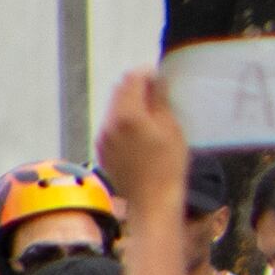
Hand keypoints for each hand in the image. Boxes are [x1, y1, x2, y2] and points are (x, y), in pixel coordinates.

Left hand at [100, 68, 194, 222]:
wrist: (150, 202)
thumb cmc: (167, 167)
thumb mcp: (171, 129)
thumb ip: (160, 101)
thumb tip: (157, 80)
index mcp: (128, 115)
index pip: (132, 78)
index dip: (148, 73)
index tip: (161, 76)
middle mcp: (110, 123)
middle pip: (120, 90)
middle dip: (137, 86)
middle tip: (158, 91)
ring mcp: (104, 136)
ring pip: (115, 107)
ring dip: (131, 103)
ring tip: (153, 112)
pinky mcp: (103, 149)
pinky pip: (112, 124)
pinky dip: (125, 119)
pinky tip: (142, 131)